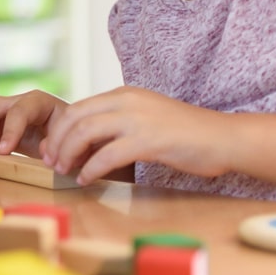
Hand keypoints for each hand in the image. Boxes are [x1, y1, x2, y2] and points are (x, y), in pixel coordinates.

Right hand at [0, 90, 68, 157]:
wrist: (72, 143)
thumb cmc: (74, 140)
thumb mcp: (73, 141)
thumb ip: (60, 144)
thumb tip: (43, 149)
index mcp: (40, 102)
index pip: (19, 111)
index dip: (9, 131)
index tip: (3, 151)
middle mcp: (19, 103)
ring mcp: (6, 113)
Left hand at [40, 86, 233, 183]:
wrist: (224, 137)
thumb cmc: (185, 135)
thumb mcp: (145, 119)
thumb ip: (118, 124)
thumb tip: (87, 143)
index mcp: (123, 94)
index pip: (78, 107)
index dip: (59, 129)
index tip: (51, 148)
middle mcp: (126, 101)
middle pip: (75, 117)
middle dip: (57, 141)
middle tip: (51, 162)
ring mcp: (137, 119)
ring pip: (85, 132)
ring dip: (69, 154)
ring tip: (65, 171)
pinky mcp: (149, 140)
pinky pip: (108, 155)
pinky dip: (92, 168)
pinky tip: (87, 179)